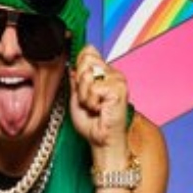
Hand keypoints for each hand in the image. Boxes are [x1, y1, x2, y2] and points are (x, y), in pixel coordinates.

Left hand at [69, 45, 129, 163]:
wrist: (101, 140)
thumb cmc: (92, 123)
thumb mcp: (77, 97)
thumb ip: (76, 80)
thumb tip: (73, 66)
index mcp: (105, 73)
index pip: (88, 52)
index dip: (79, 67)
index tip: (82, 86)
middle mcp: (113, 73)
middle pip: (86, 59)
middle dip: (80, 82)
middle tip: (88, 99)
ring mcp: (118, 79)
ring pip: (88, 75)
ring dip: (85, 95)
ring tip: (93, 106)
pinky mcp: (119, 88)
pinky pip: (94, 88)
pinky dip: (91, 101)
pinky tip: (99, 109)